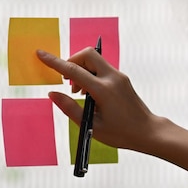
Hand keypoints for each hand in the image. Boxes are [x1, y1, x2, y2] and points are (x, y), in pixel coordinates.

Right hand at [36, 47, 160, 153]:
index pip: (74, 70)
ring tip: (78, 94)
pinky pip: (101, 68)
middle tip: (67, 82)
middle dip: (72, 61)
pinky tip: (89, 94)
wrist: (147, 132)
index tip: (40, 54)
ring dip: (81, 70)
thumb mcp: (91, 125)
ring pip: (94, 60)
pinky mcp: (121, 79)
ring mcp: (119, 76)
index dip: (54, 62)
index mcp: (104, 90)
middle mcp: (113, 78)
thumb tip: (52, 95)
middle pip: (87, 54)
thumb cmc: (120, 133)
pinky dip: (90, 74)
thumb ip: (70, 108)